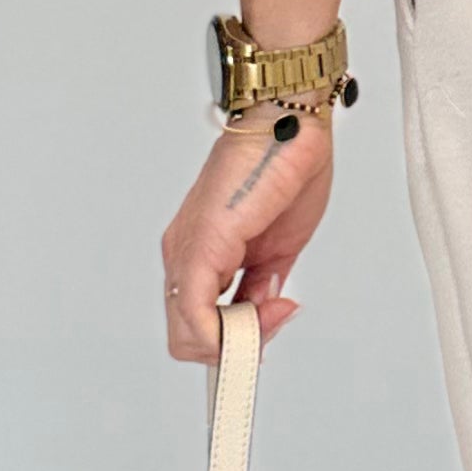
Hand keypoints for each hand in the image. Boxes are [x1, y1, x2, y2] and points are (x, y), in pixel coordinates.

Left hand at [160, 111, 334, 358]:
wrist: (287, 122)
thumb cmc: (285, 168)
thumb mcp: (279, 249)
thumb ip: (262, 287)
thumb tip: (262, 317)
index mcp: (201, 253)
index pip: (200, 322)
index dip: (234, 341)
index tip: (268, 335)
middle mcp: (184, 255)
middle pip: (188, 336)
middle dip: (236, 347)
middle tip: (274, 326)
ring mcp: (185, 254)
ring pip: (188, 335)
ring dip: (237, 343)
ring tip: (274, 316)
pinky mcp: (197, 249)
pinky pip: (195, 317)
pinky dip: (225, 337)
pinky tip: (260, 322)